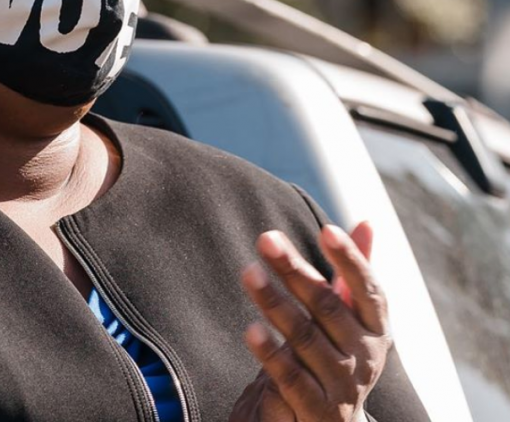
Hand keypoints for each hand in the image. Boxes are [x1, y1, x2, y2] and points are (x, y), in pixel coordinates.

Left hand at [229, 222, 389, 421]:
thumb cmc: (336, 355)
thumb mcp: (349, 317)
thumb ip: (354, 273)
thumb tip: (368, 221)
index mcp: (376, 330)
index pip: (368, 290)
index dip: (351, 260)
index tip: (327, 229)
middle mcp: (365, 357)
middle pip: (327, 306)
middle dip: (294, 270)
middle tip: (265, 238)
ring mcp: (342, 386)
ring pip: (304, 337)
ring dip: (274, 302)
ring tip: (248, 272)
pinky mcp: (315, 410)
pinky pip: (289, 377)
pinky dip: (270, 353)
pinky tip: (250, 329)